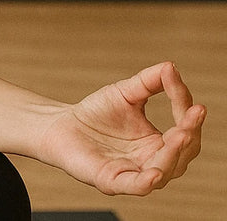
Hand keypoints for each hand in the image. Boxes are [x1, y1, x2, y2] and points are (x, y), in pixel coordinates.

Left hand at [40, 62, 205, 195]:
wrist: (60, 125)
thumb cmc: (96, 113)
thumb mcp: (125, 93)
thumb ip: (149, 82)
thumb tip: (171, 67)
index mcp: (161, 143)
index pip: (185, 129)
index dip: (187, 111)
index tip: (185, 89)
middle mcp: (153, 162)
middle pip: (182, 154)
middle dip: (189, 134)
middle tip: (194, 113)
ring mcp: (134, 173)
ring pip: (164, 171)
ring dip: (173, 154)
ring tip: (181, 133)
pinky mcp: (113, 182)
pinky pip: (136, 187)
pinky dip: (147, 182)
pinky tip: (155, 172)